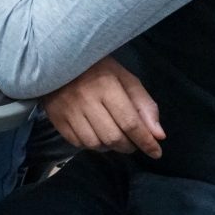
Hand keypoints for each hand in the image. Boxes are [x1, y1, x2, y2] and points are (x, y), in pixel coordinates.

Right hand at [42, 57, 164, 157]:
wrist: (56, 62)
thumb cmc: (98, 69)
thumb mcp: (126, 79)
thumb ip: (144, 106)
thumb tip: (158, 136)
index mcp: (107, 86)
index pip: (130, 122)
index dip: (145, 141)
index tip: (156, 152)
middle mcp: (86, 100)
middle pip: (113, 137)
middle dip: (129, 146)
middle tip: (132, 142)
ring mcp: (68, 110)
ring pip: (95, 144)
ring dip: (110, 147)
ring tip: (114, 138)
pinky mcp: (56, 119)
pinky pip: (78, 143)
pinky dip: (92, 145)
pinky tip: (96, 135)